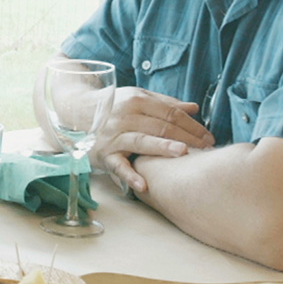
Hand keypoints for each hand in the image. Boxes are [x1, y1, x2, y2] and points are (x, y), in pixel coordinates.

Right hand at [93, 87, 213, 192]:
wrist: (74, 113)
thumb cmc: (112, 107)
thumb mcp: (136, 98)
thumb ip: (165, 103)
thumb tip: (194, 107)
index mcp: (136, 100)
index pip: (171, 113)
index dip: (192, 125)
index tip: (208, 136)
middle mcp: (124, 116)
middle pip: (161, 126)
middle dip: (187, 138)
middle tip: (206, 149)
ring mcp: (113, 135)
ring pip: (142, 140)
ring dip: (162, 147)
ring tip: (183, 153)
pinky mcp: (104, 154)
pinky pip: (118, 165)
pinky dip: (130, 176)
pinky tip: (143, 185)